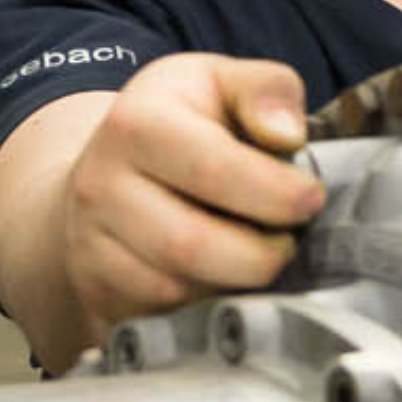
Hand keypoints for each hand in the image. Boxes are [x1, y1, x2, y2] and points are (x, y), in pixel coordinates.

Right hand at [49, 53, 322, 353]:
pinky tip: (226, 280)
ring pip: (178, 291)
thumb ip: (266, 89)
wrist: (101, 175)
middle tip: (290, 240)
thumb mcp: (219, 81)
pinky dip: (208, 308)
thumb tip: (288, 135)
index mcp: (136, 123)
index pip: (215, 169)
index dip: (277, 193)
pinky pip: (163, 319)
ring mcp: (91, 247)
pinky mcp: (99, 294)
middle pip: (192, 245)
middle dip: (262, 254)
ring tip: (259, 255)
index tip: (311, 198)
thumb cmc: (176, 125)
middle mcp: (101, 186)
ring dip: (236, 285)